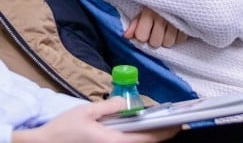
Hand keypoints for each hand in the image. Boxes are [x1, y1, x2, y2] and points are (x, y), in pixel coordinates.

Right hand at [12, 97, 178, 142]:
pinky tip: (138, 131)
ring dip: (148, 137)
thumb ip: (109, 107)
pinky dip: (135, 139)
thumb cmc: (64, 129)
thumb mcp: (86, 111)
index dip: (164, 133)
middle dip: (160, 135)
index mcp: (113, 142)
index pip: (146, 138)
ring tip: (160, 126)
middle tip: (174, 125)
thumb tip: (127, 103)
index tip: (178, 125)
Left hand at [124, 6, 187, 47]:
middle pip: (155, 43)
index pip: (141, 36)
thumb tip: (126, 36)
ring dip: (167, 39)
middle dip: (155, 39)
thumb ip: (135, 23)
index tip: (145, 30)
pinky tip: (176, 28)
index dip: (142, 35)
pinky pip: (181, 40)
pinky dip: (178, 36)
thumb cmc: (157, 0)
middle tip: (157, 30)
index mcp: (149, 13)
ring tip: (167, 29)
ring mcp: (176, 21)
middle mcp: (162, 18)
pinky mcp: (188, 23)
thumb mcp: (144, 8)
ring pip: (168, 43)